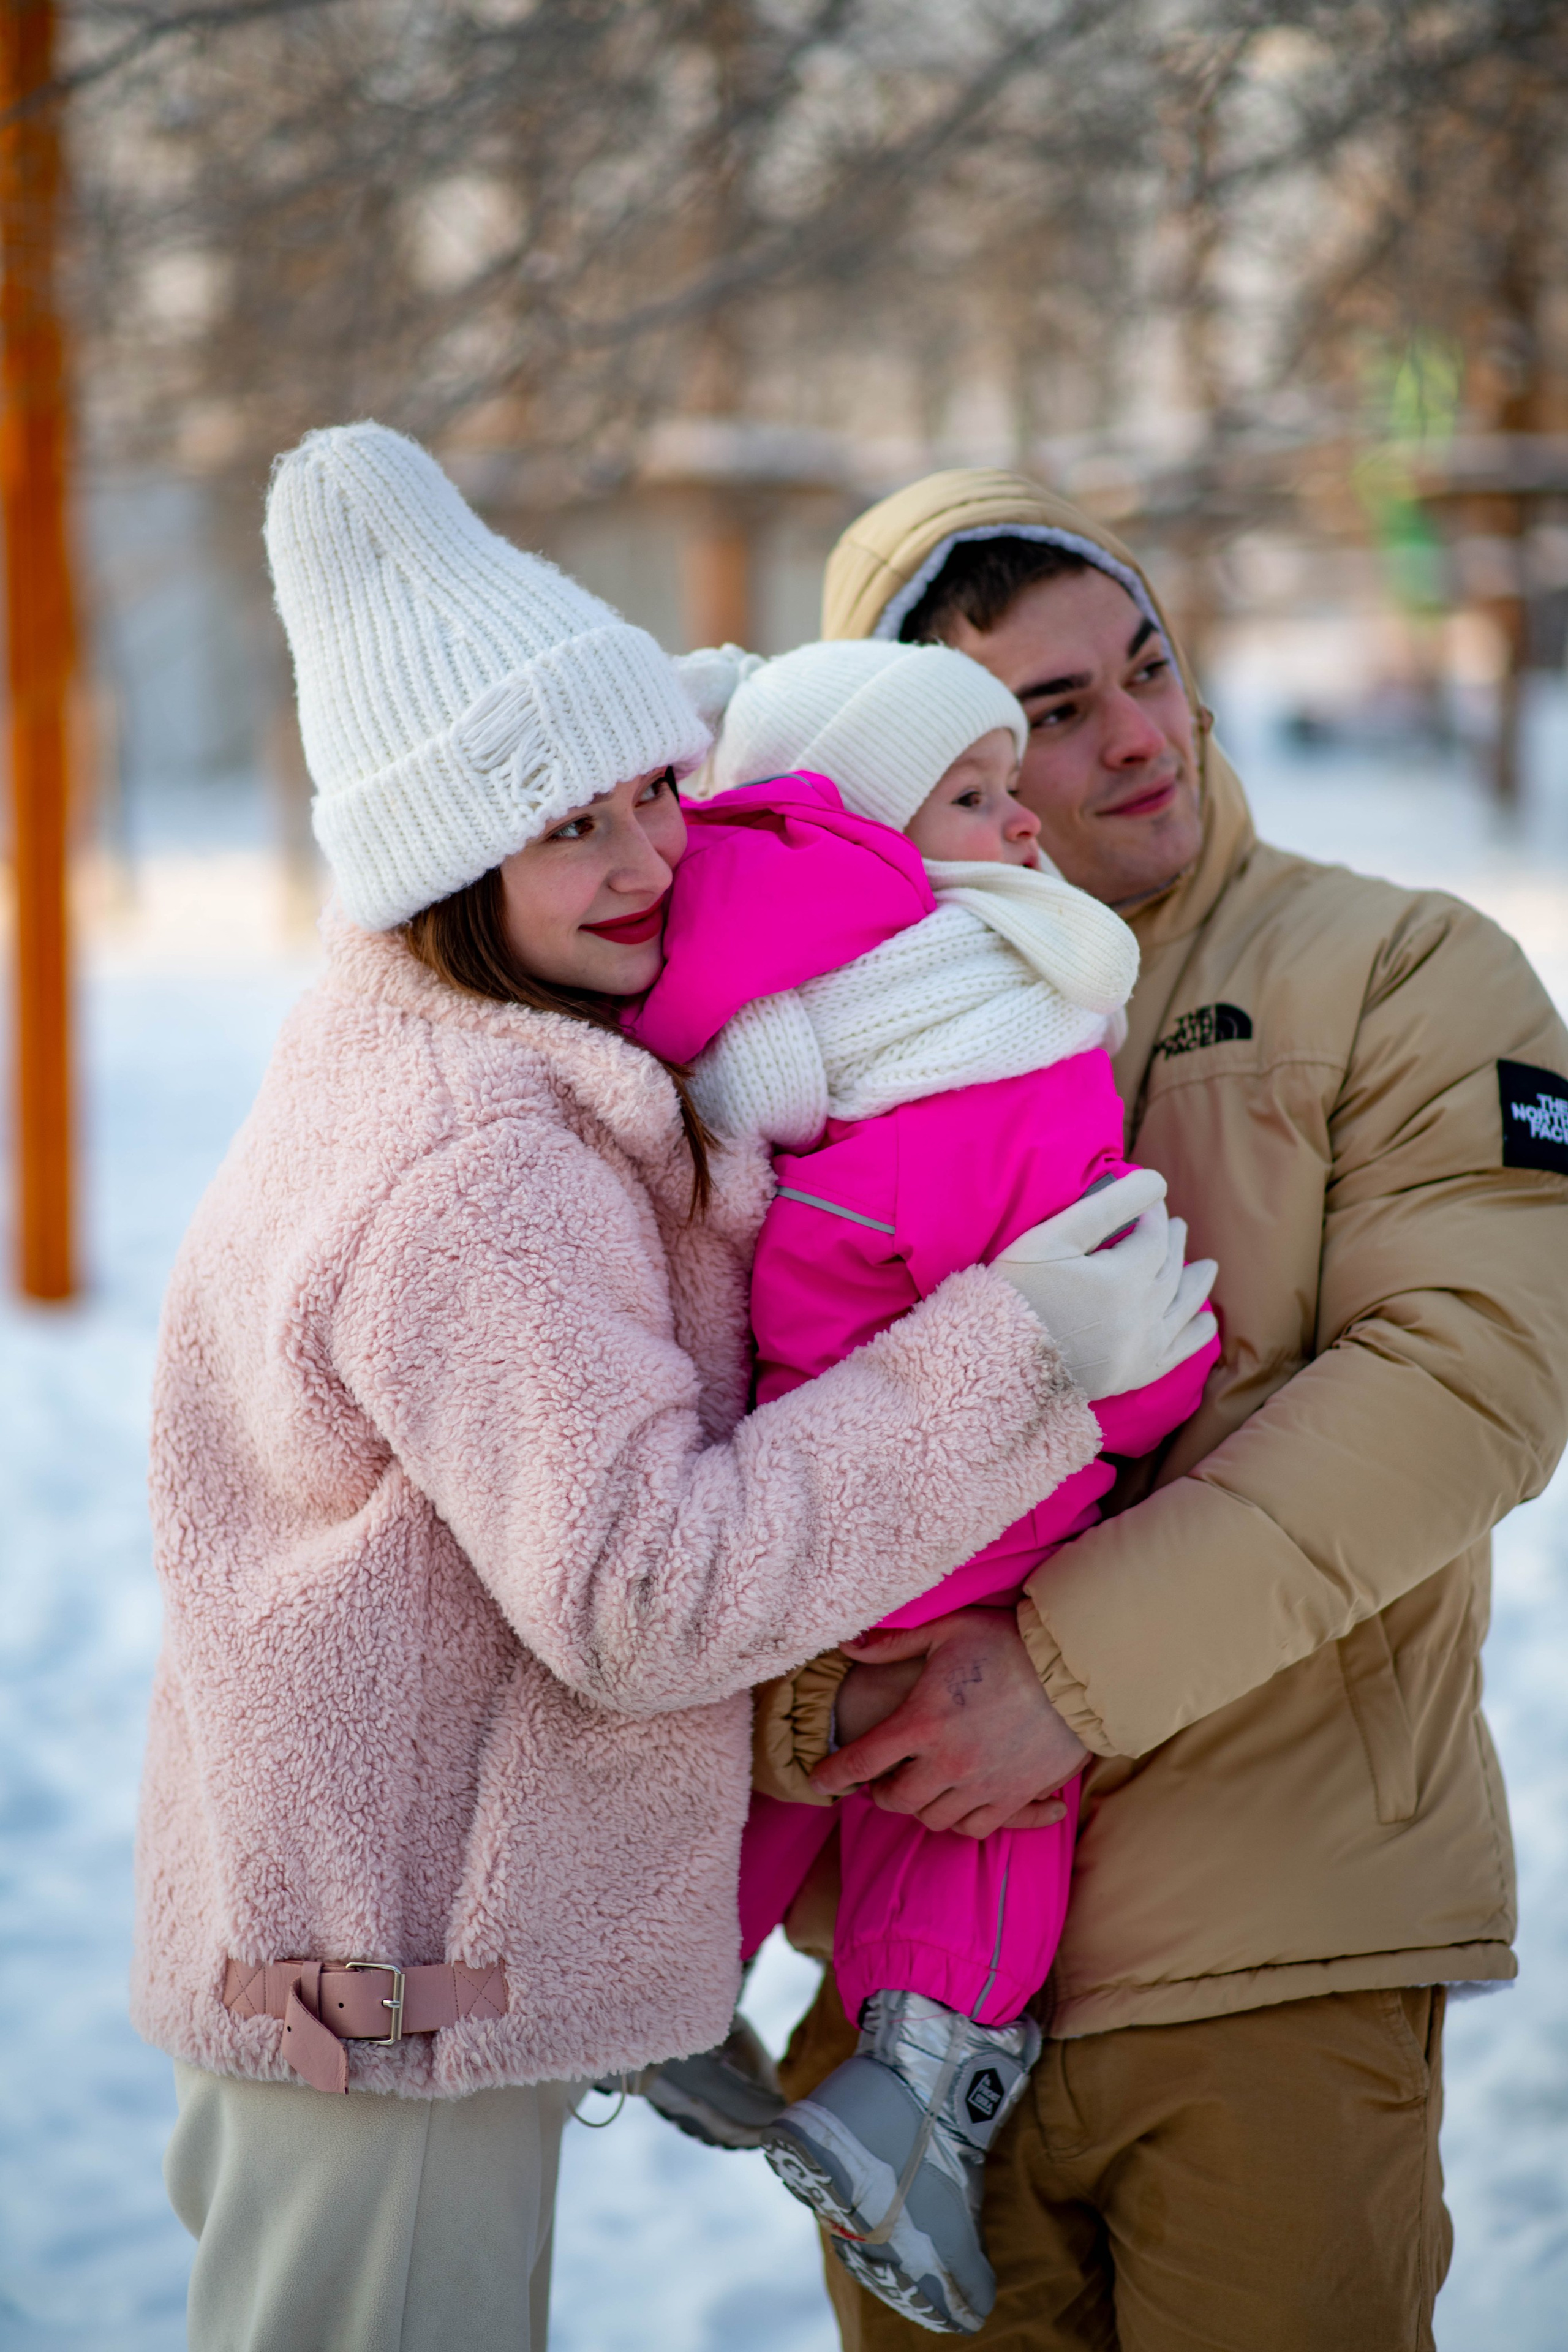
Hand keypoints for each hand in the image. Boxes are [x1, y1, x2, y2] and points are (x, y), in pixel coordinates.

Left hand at [812, 1610, 1090, 1838]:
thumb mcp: (947, 1629)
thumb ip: (894, 1642)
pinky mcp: (1016, 1795)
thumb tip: (849, 1645)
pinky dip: (963, 1821)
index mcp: (922, 1723)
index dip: (832, 1775)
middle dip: (880, 1793)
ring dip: (920, 1807)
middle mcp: (949, 1763)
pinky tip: (961, 1804)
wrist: (1075, 1669)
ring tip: (920, 1789)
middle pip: (896, 1801)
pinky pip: (978, 1827)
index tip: (819, 1780)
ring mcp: (984, 1785)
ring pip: (935, 1820)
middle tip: (881, 1779)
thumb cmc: (1007, 1642)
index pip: (861, 1762)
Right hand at [993, 1168, 1217, 1399]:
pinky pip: (1179, 1352)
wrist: (997, 1362)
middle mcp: (1144, 1314)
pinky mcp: (1135, 1373)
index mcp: (1125, 1278)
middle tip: (1177, 1226)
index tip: (1147, 1200)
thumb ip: (1107, 1206)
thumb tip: (1156, 1182)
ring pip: (1183, 1307)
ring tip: (1208, 1266)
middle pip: (1171, 1269)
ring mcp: (1143, 1347)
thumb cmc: (1018, 1291)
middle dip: (1174, 1242)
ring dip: (1196, 1283)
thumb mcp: (1054, 1237)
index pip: (1154, 1236)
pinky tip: (1206, 1322)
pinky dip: (1196, 1335)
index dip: (1154, 1214)